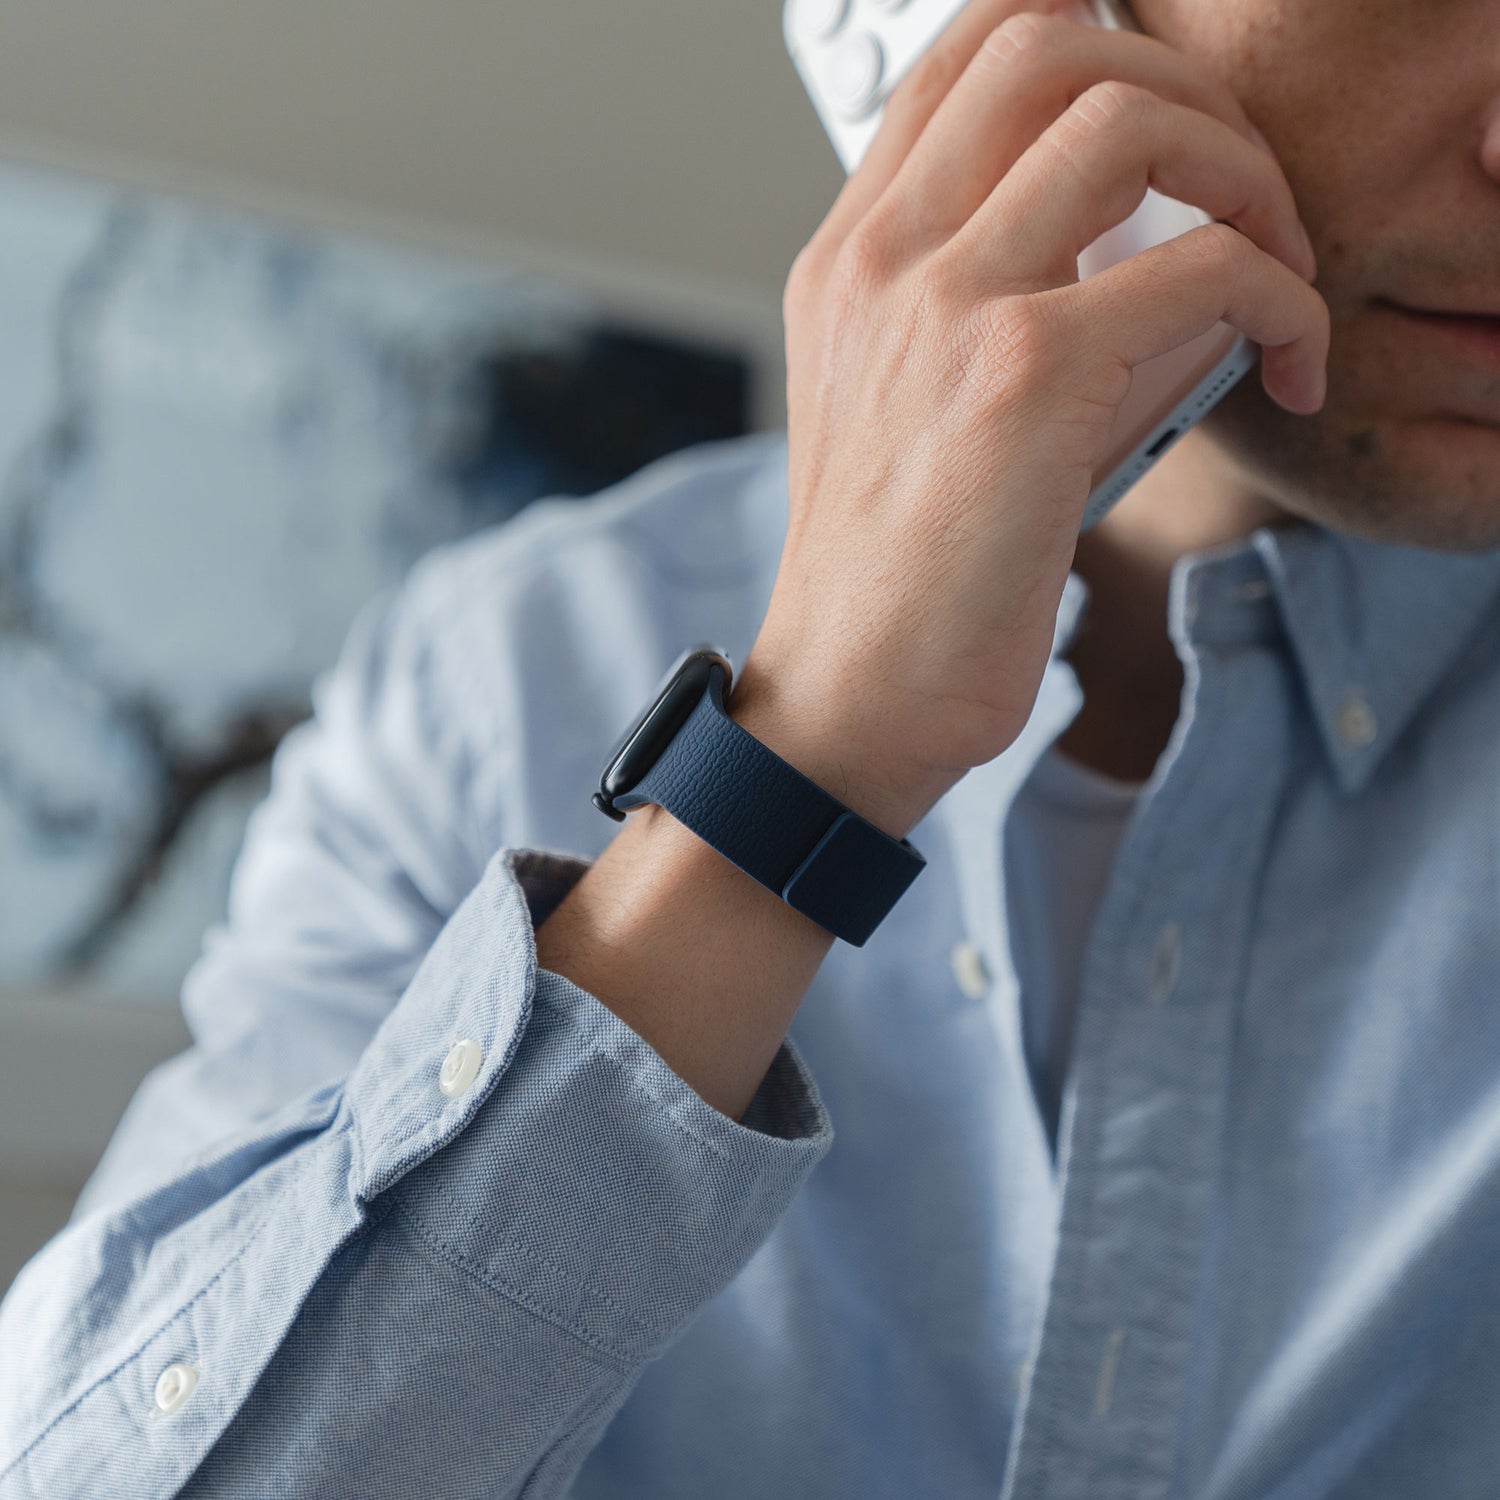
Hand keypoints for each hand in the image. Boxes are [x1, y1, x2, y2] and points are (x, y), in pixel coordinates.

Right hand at [732, 0, 1327, 835]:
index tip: (1171, 124)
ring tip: (1272, 272)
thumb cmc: (891, 576)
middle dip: (1187, 95)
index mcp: (850, 259)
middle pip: (1051, 40)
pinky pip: (1206, 265)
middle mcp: (882, 257)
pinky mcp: (1022, 374)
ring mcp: (943, 302)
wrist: (850, 694)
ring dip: (1246, 175)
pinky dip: (1285, 297)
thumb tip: (1164, 255)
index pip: (965, 53)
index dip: (1089, 38)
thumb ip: (999, 308)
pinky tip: (1287, 365)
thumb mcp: (910, 411)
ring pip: (1130, 117)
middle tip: (1238, 198)